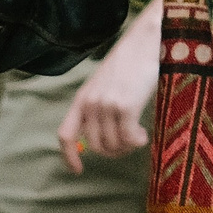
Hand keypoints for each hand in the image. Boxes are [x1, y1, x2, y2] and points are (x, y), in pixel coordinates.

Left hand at [58, 0, 163, 172]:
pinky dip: (137, 142)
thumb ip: (100, 104)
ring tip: (138, 136)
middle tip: (129, 145)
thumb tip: (105, 134)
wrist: (147, 41)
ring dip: (127, 146)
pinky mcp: (125, 107)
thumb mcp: (106, 83)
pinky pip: (128, 139)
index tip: (78, 170)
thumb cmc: (132, 61)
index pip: (65, 134)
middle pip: (95, 145)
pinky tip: (144, 135)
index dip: (69, 156)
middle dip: (113, 151)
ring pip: (113, 144)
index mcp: (82, 98)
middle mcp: (90, 104)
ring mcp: (106, 106)